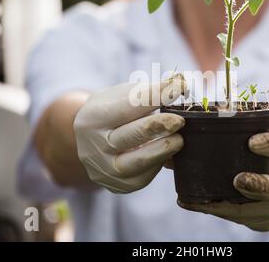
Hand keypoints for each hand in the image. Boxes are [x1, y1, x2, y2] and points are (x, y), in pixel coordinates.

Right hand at [74, 74, 186, 193]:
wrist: (88, 140)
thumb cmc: (111, 111)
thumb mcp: (122, 95)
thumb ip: (148, 91)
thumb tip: (179, 82)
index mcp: (94, 118)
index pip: (129, 106)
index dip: (157, 95)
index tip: (180, 87)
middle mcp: (94, 146)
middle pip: (131, 136)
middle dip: (160, 126)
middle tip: (180, 120)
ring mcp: (103, 169)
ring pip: (137, 162)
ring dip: (162, 150)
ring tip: (179, 139)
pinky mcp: (116, 186)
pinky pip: (141, 178)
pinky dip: (157, 165)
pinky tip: (167, 154)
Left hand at [179, 132, 268, 231]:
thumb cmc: (258, 154)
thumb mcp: (253, 138)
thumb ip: (226, 135)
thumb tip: (181, 135)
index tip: (251, 142)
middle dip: (259, 186)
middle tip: (237, 180)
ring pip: (256, 211)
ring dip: (227, 206)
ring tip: (200, 201)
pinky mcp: (264, 222)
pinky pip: (242, 219)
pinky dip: (217, 211)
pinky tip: (194, 204)